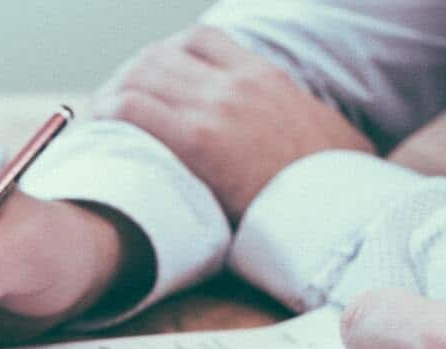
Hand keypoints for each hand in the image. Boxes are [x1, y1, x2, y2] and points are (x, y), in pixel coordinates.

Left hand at [92, 26, 371, 222]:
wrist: (343, 212)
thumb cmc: (336, 188)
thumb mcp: (326, 132)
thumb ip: (294, 119)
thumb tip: (301, 138)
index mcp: (265, 76)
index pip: (200, 39)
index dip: (166, 55)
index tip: (153, 81)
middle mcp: (237, 83)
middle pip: (159, 55)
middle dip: (130, 77)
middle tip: (116, 107)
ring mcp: (216, 108)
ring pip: (139, 75)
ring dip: (113, 94)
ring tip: (102, 121)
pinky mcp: (198, 141)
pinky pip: (132, 109)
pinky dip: (108, 115)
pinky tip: (102, 134)